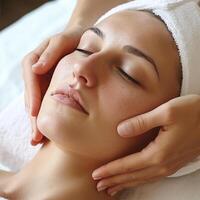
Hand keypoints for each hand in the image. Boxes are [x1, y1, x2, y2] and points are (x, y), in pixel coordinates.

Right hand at [22, 26, 83, 144]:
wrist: (81, 40)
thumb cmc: (73, 39)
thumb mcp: (63, 40)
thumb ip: (51, 53)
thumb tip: (36, 69)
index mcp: (35, 61)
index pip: (31, 80)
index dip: (32, 96)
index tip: (34, 112)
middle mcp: (37, 74)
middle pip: (32, 97)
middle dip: (33, 117)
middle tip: (35, 136)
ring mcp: (44, 83)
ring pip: (38, 104)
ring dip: (37, 122)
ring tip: (38, 140)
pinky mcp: (52, 89)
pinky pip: (48, 104)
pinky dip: (47, 117)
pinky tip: (49, 131)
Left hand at [92, 95, 199, 195]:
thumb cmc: (192, 112)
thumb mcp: (166, 112)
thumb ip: (142, 122)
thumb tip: (120, 130)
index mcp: (158, 152)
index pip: (127, 165)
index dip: (110, 170)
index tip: (96, 175)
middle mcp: (163, 163)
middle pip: (132, 176)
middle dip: (114, 180)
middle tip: (99, 185)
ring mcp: (169, 165)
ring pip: (141, 179)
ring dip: (125, 183)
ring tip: (112, 187)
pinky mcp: (173, 162)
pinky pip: (151, 177)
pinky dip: (138, 180)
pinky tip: (135, 180)